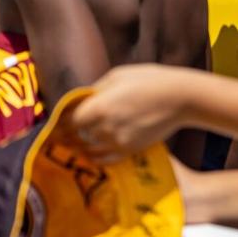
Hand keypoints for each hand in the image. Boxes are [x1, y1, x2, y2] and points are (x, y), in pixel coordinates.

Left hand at [69, 65, 193, 162]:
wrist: (179, 98)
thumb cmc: (147, 81)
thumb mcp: (115, 77)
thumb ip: (95, 90)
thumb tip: (82, 99)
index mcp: (99, 107)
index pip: (70, 121)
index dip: (62, 121)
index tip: (58, 120)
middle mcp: (106, 128)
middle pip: (77, 136)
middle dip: (68, 134)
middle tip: (60, 135)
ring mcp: (119, 142)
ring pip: (89, 149)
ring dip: (80, 146)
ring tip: (73, 144)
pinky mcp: (131, 150)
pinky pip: (106, 159)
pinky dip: (95, 157)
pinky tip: (91, 153)